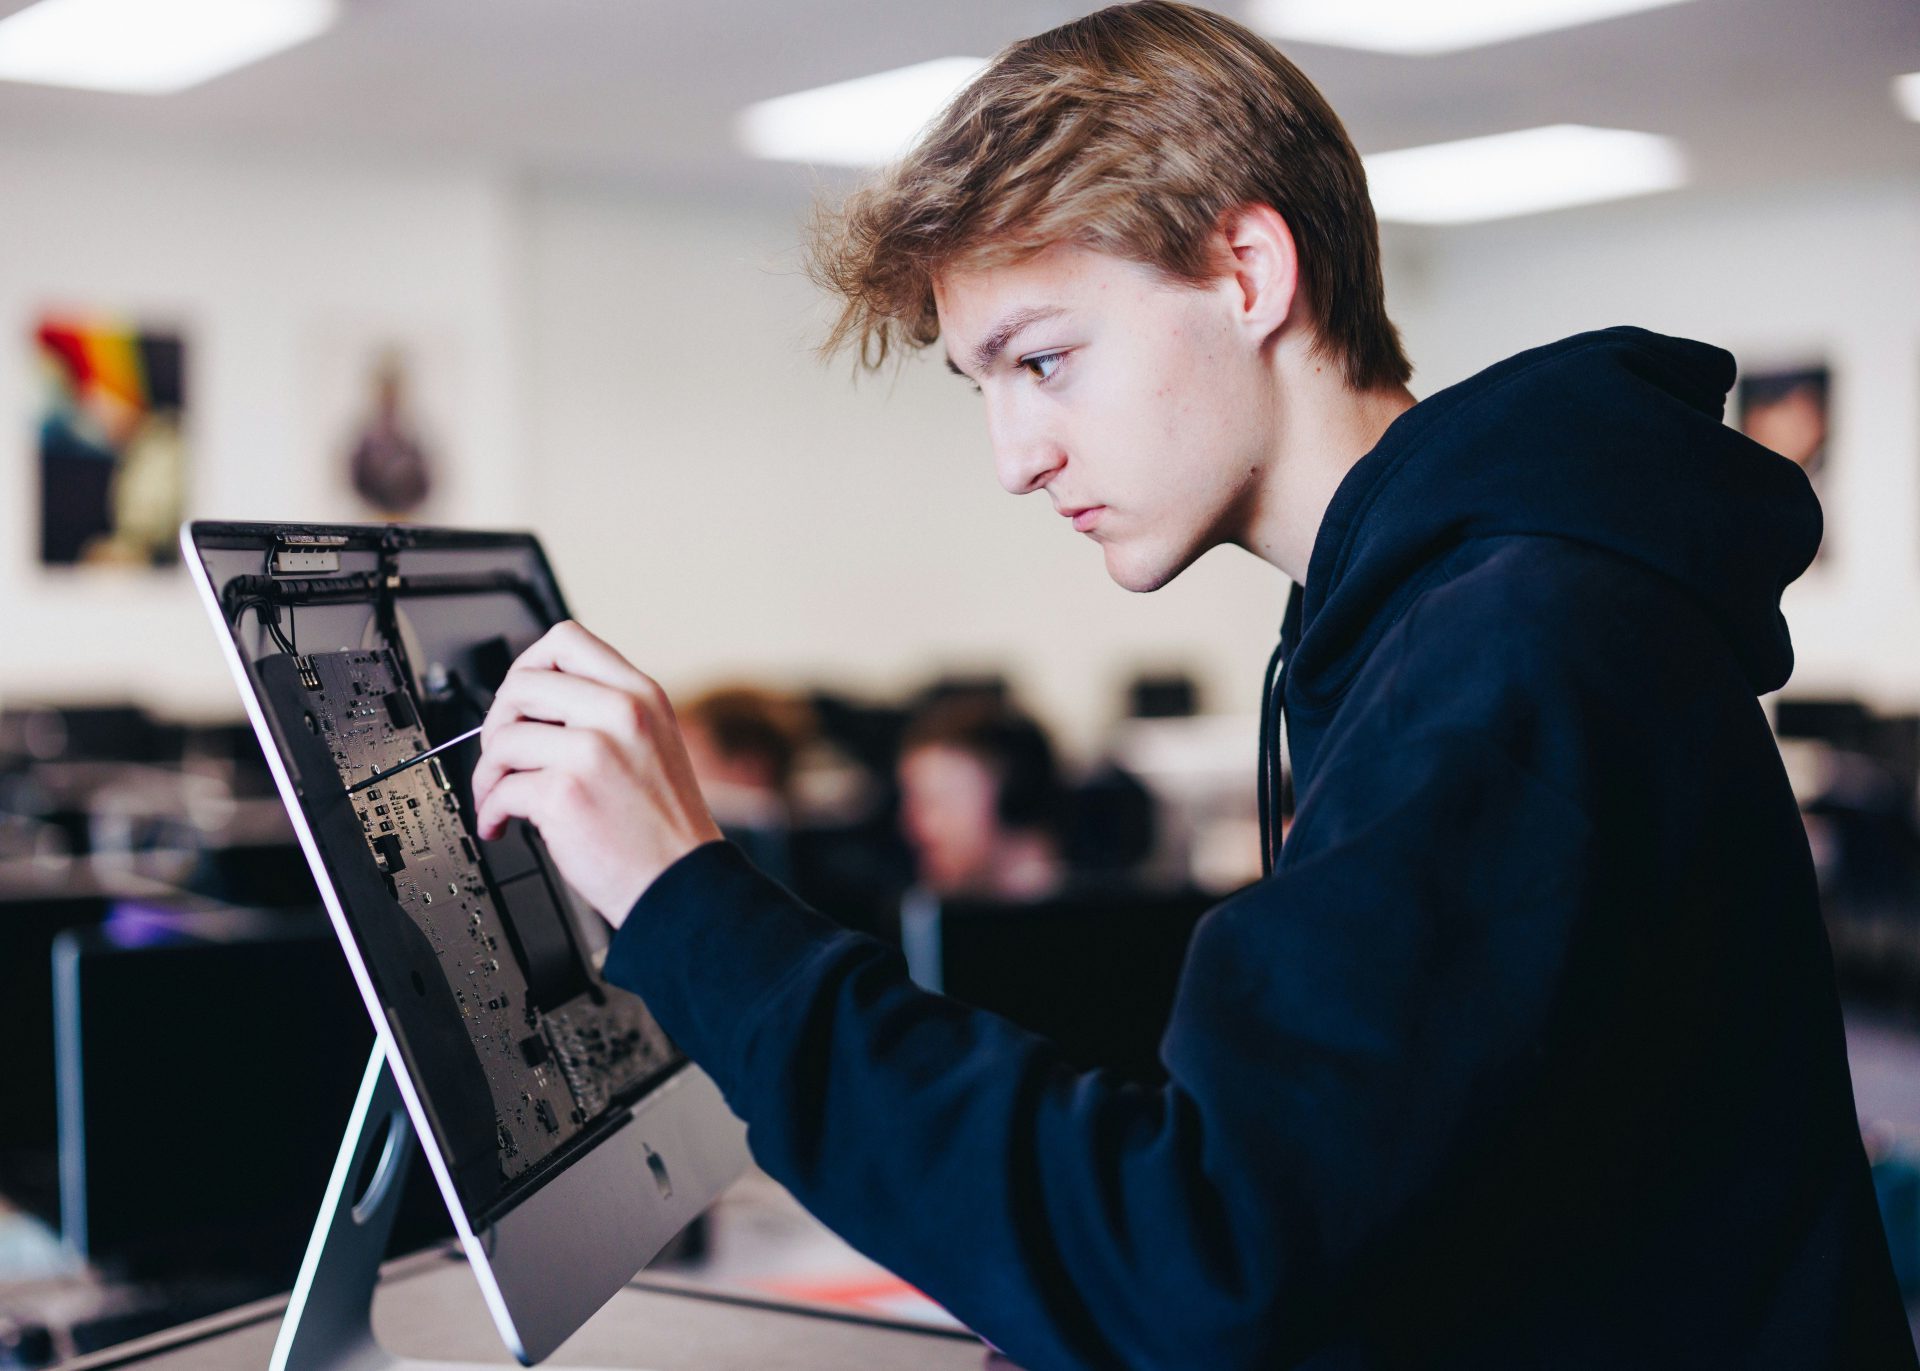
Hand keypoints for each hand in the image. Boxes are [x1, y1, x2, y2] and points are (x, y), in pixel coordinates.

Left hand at [470, 621, 721, 925]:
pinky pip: (501, 790)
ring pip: (503, 738)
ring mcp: (593, 752)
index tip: (520, 700)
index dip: (528, 665)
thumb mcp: (653, 743)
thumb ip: (605, 713)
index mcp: (642, 695)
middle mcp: (620, 714)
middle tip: (502, 755)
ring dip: (487, 774)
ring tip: (498, 798)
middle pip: (522, 683)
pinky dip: (491, 812)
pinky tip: (503, 825)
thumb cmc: (664, 826)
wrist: (683, 884)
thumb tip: (534, 702)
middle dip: (497, 722)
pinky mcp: (566, 794)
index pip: (567, 639)